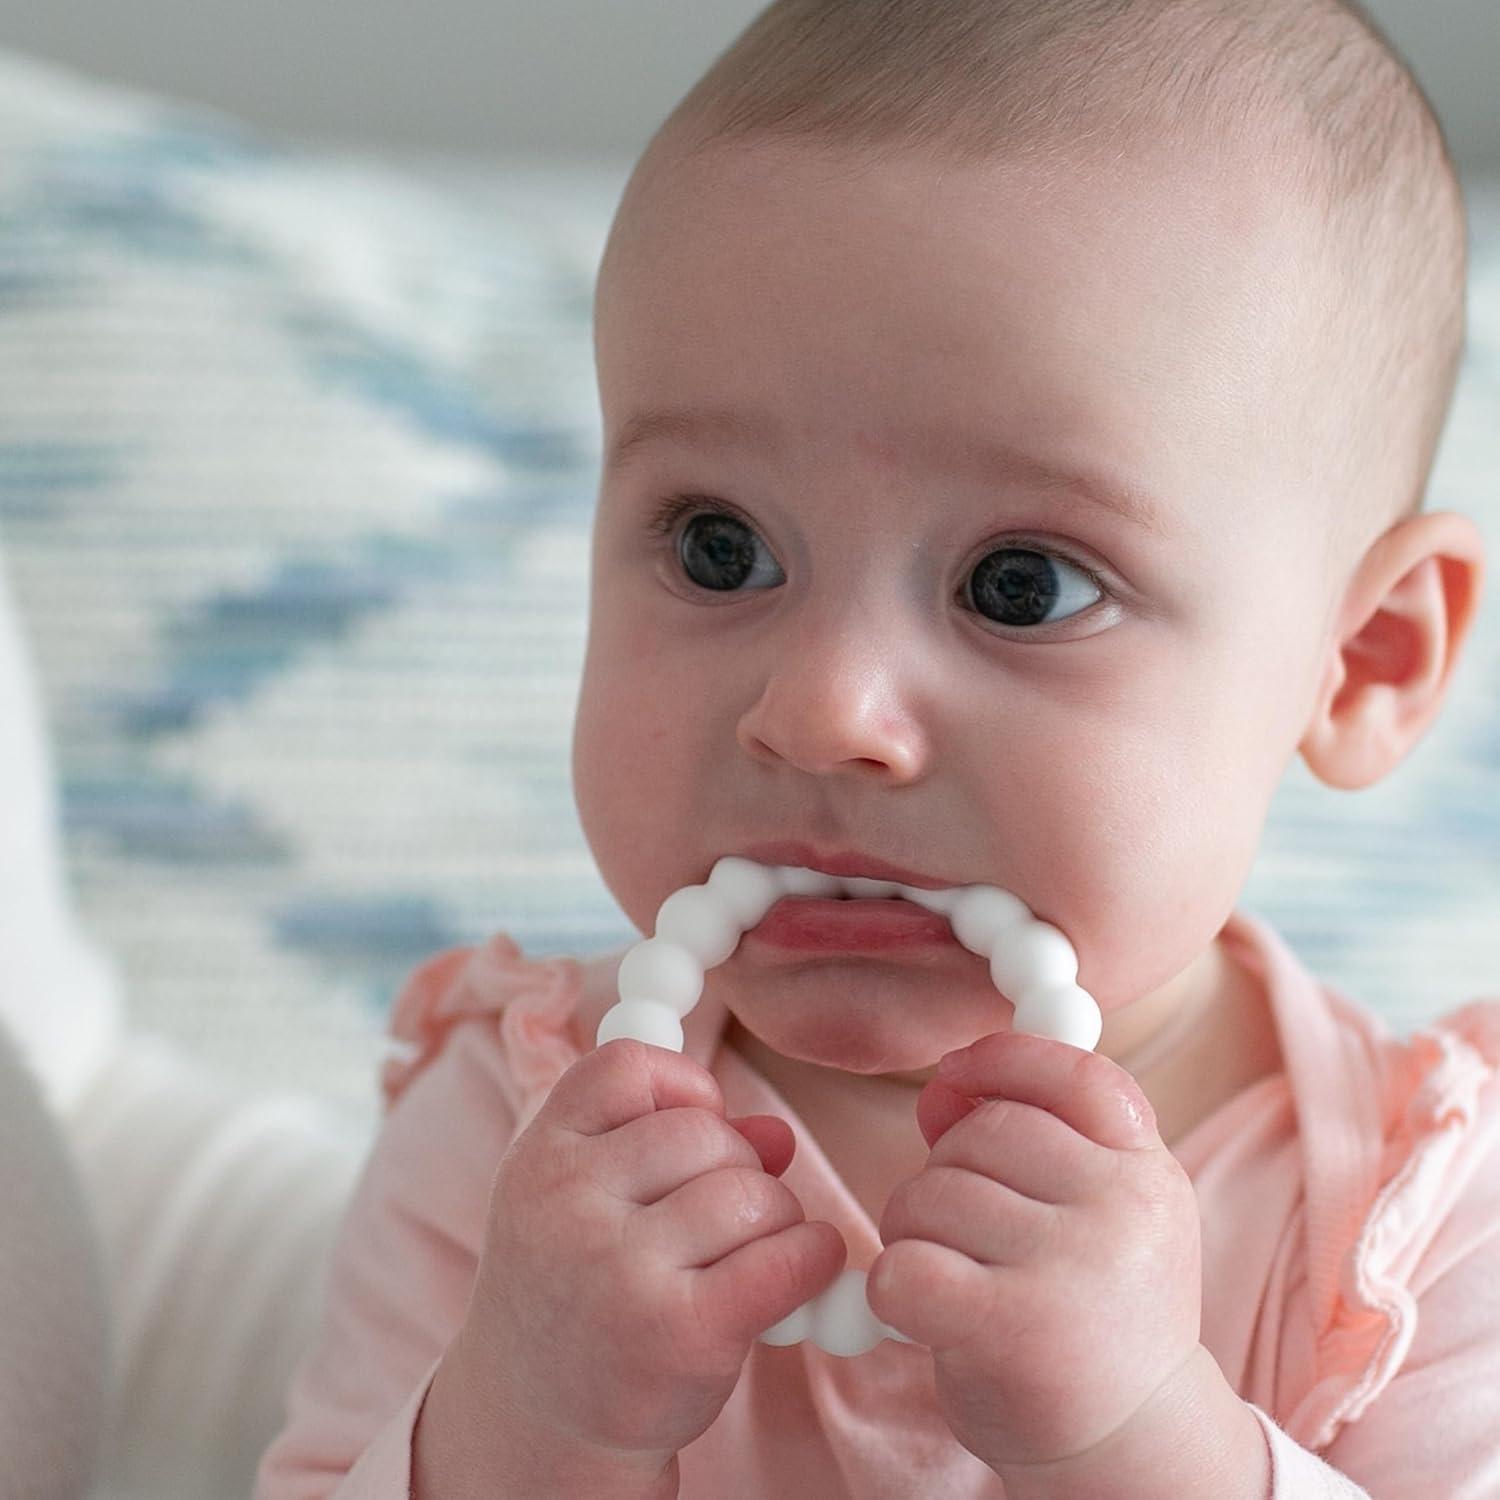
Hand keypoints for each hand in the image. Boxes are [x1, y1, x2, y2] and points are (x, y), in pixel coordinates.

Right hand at [436, 1039, 844, 1482]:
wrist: (539, 1426)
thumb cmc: (577, 1294)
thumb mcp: (585, 1203)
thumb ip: (668, 1147)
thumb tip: (778, 1133)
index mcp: (539, 1159)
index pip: (626, 1066)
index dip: (681, 1084)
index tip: (696, 1124)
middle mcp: (568, 1205)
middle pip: (704, 1130)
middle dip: (737, 1165)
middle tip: (723, 1217)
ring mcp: (621, 1270)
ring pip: (752, 1191)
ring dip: (776, 1216)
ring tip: (748, 1253)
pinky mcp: (682, 1332)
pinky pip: (786, 1257)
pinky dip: (812, 1257)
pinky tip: (800, 1272)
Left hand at [866, 1031, 1202, 1480]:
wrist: (1134, 1450)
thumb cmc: (1092, 1317)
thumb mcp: (1091, 1216)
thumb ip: (1026, 1143)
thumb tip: (940, 1087)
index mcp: (1147, 1173)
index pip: (1075, 1076)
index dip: (1003, 1060)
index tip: (954, 1075)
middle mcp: (1121, 1211)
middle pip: (983, 1132)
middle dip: (945, 1171)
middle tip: (958, 1233)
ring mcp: (1070, 1269)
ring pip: (932, 1194)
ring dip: (912, 1230)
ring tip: (951, 1276)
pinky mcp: (1012, 1330)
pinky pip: (905, 1267)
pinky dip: (892, 1287)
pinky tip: (921, 1312)